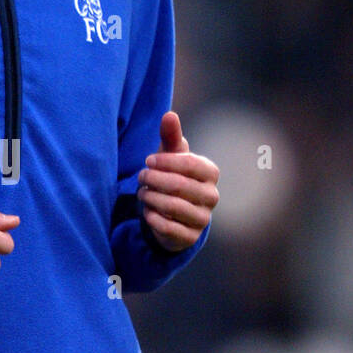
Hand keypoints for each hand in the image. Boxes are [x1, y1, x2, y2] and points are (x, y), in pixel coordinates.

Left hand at [137, 111, 218, 252]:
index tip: (148, 160)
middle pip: (179, 185)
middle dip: (154, 179)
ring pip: (173, 207)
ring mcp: (202, 219)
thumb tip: (169, 114)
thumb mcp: (170, 156)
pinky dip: (152, 217)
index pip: (190, 163)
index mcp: (210, 173)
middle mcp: (211, 196)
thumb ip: (170, 136)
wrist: (173, 213)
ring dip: (151, 197)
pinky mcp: (189, 237)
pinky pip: (167, 227)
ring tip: (142, 192)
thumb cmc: (172, 175)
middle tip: (141, 176)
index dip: (166, 161)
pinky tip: (147, 210)